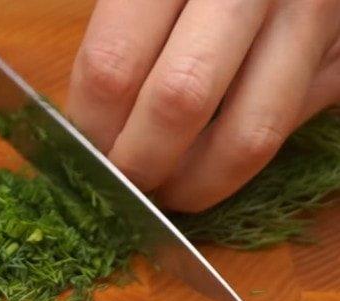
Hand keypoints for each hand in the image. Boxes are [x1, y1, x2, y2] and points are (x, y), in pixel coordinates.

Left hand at [67, 0, 339, 211]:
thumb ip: (118, 29)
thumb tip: (85, 121)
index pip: (112, 65)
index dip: (91, 126)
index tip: (82, 154)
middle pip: (178, 102)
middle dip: (139, 164)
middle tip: (122, 184)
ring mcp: (310, 16)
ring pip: (249, 134)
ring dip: (197, 183)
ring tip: (169, 191)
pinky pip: (294, 124)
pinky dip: (248, 157)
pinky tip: (217, 157)